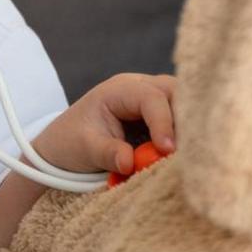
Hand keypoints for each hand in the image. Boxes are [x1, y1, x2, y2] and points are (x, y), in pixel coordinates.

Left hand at [31, 72, 176, 176]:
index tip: (167, 149)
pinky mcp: (159, 117)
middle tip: (186, 150)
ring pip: (183, 104)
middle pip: (175, 91)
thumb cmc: (71, 142)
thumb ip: (108, 153)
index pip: (151, 97)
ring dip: (187, 127)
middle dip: (185, 119)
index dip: (163, 122)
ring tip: (185, 155)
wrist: (64, 146)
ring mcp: (152, 100)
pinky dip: (183, 135)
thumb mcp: (85, 148)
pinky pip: (180, 120)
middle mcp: (140, 88)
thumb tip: (129, 163)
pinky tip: (182, 155)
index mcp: (119, 89)